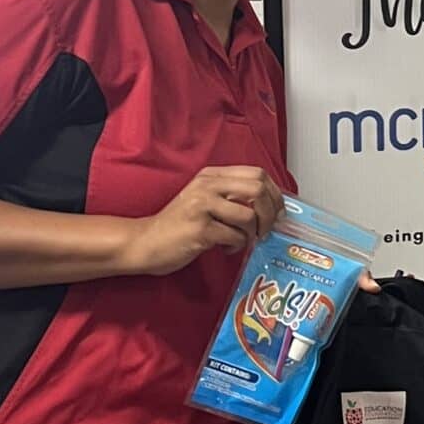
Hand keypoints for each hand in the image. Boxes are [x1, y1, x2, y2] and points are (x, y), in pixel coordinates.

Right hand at [125, 167, 281, 276]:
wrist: (145, 242)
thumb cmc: (178, 225)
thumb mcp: (203, 200)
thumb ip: (231, 196)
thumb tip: (269, 206)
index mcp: (211, 175)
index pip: (257, 174)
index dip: (275, 193)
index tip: (278, 211)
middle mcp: (207, 185)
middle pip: (258, 190)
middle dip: (270, 213)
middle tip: (267, 229)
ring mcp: (202, 206)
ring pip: (248, 216)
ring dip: (252, 234)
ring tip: (242, 241)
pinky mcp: (200, 229)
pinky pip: (235, 237)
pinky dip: (237, 246)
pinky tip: (226, 249)